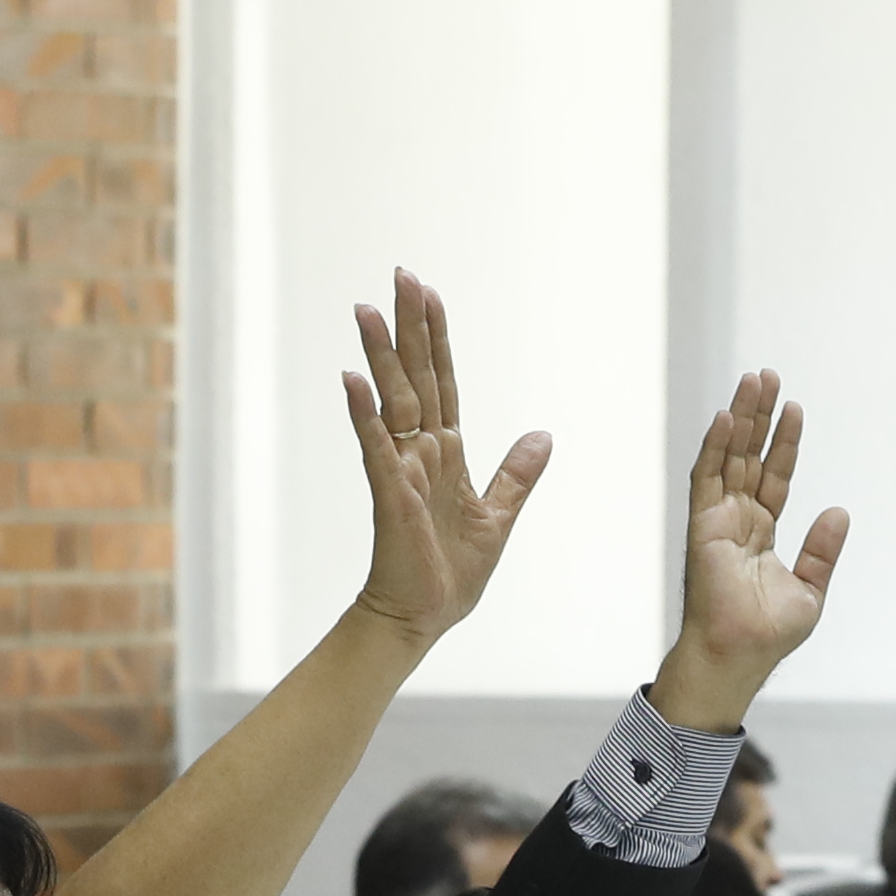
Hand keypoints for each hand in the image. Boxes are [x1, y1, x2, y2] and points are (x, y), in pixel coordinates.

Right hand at [339, 271, 551, 653]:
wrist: (421, 619)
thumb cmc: (450, 575)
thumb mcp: (498, 517)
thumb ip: (516, 474)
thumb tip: (543, 435)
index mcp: (447, 453)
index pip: (443, 383)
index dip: (438, 339)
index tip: (429, 294)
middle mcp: (421, 451)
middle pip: (416, 377)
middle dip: (409, 327)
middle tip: (400, 276)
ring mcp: (401, 469)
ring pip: (392, 400)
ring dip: (379, 355)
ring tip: (366, 310)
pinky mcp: (389, 493)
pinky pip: (375, 447)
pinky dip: (364, 415)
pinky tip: (352, 381)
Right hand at [647, 369, 848, 732]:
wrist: (740, 654)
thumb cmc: (768, 634)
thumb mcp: (810, 589)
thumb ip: (822, 550)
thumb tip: (839, 511)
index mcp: (761, 533)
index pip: (774, 476)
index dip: (784, 442)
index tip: (794, 408)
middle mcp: (737, 520)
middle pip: (749, 456)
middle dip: (760, 416)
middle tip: (768, 375)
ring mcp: (717, 520)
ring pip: (728, 456)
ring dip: (741, 418)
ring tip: (753, 380)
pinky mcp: (702, 524)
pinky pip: (707, 477)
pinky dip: (716, 446)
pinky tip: (728, 417)